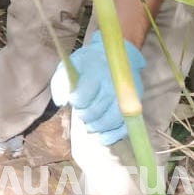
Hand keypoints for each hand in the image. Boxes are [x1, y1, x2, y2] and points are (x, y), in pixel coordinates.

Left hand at [50, 31, 144, 145]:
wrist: (116, 56)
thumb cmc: (90, 62)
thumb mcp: (71, 64)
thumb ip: (60, 81)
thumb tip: (60, 102)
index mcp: (96, 72)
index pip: (84, 95)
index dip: (76, 101)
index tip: (73, 99)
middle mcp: (113, 86)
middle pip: (96, 110)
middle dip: (84, 115)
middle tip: (81, 112)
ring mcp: (125, 98)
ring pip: (111, 120)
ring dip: (96, 126)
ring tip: (88, 125)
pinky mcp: (134, 107)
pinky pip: (124, 127)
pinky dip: (112, 135)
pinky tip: (102, 138)